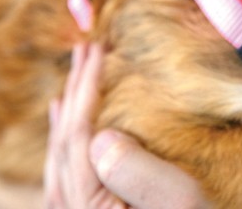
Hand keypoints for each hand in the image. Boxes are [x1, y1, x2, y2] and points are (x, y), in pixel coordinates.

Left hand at [45, 42, 208, 208]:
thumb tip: (101, 136)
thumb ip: (138, 172)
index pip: (80, 136)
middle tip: (84, 50)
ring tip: (72, 85)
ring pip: (61, 163)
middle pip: (64, 146)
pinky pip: (67, 180)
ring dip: (67, 119)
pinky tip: (72, 137)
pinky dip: (68, 150)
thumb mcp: (181, 204)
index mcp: (90, 208)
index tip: (95, 49)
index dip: (86, 88)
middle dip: (74, 94)